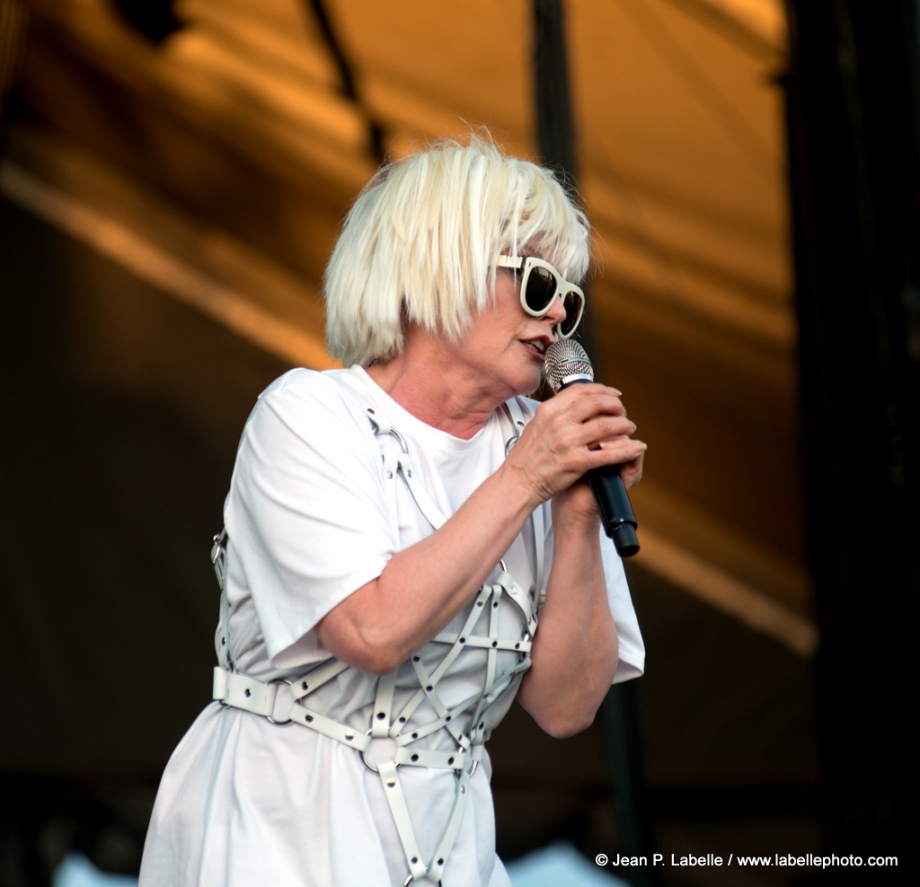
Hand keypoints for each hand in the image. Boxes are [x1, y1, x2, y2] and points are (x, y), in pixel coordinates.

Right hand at [504, 383, 645, 509]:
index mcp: (548, 411)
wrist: (517, 482)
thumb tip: (574, 404)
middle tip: (622, 412)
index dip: (603, 390)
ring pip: (607, 425)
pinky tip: (636, 448)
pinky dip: (627, 449)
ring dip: (624, 425)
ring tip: (630, 428)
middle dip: (616, 406)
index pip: (582, 390)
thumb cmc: (525, 458)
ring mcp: (568, 442)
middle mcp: (559, 423)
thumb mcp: (536, 425)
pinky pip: (608, 453)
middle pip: (597, 403)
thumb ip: (555, 413)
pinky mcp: (576, 462)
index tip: (613, 394)